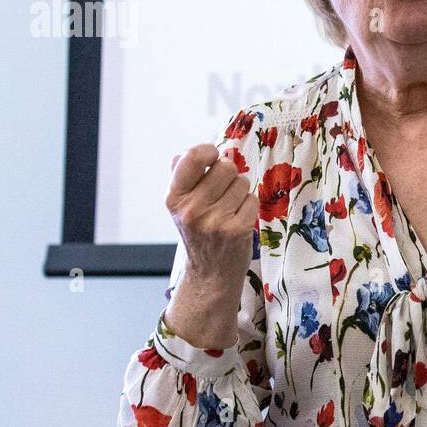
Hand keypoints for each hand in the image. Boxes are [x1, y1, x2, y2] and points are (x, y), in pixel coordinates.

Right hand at [162, 143, 258, 348]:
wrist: (209, 274)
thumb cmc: (198, 233)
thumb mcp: (181, 207)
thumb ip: (182, 178)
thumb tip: (183, 154)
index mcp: (174, 198)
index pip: (193, 157)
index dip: (209, 152)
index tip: (213, 159)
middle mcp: (191, 209)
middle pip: (226, 166)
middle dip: (229, 175)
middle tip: (222, 193)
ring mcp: (214, 220)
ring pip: (242, 183)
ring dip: (240, 193)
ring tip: (229, 210)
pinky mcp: (237, 230)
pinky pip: (252, 200)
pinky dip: (249, 207)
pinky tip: (238, 220)